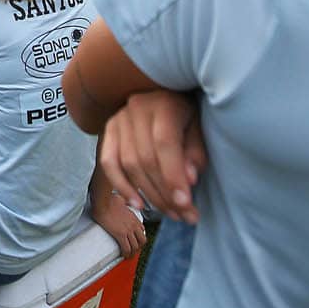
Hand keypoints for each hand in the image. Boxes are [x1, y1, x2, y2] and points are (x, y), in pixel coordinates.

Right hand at [93, 190, 147, 258]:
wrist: (102, 201)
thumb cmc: (108, 198)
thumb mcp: (120, 198)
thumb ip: (123, 200)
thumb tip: (120, 200)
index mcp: (133, 217)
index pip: (142, 230)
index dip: (139, 237)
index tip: (135, 241)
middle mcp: (133, 224)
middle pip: (142, 240)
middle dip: (139, 247)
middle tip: (133, 250)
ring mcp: (128, 230)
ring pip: (135, 246)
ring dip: (132, 252)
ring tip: (128, 255)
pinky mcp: (120, 234)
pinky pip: (126, 248)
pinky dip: (126, 253)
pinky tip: (123, 255)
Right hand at [99, 90, 206, 224]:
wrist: (165, 92)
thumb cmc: (188, 113)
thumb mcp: (200, 127)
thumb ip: (195, 152)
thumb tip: (189, 180)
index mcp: (164, 103)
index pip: (164, 143)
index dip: (173, 176)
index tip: (186, 204)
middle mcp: (136, 108)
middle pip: (145, 158)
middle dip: (165, 192)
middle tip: (184, 216)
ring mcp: (118, 119)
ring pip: (128, 164)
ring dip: (149, 194)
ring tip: (170, 214)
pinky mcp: (108, 130)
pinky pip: (108, 162)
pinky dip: (121, 186)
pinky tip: (137, 204)